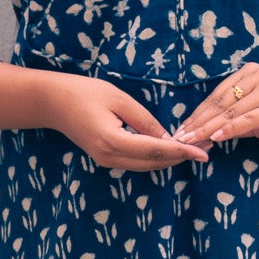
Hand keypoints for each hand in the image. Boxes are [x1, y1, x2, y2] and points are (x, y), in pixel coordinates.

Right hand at [38, 73, 210, 170]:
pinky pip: (137, 162)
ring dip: (170, 159)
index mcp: (113, 141)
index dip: (183, 152)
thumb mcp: (119, 99)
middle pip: (154, 163)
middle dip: (181, 157)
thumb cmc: (83, 93)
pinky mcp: (105, 159)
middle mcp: (110, 157)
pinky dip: (156, 157)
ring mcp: (106, 161)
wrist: (51, 102)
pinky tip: (171, 148)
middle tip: (206, 148)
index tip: (204, 154)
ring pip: (147, 165)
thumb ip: (145, 120)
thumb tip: (168, 137)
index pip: (156, 151)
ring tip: (194, 148)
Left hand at [173, 63, 258, 147]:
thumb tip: (206, 135)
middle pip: (220, 102)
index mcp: (250, 73)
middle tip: (180, 138)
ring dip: (208, 129)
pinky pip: (249, 119)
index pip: (217, 96)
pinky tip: (216, 138)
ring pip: (231, 112)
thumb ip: (234, 123)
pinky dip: (231, 129)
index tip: (181, 130)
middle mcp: (258, 75)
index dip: (197, 114)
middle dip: (198, 122)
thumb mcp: (257, 120)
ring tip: (191, 142)